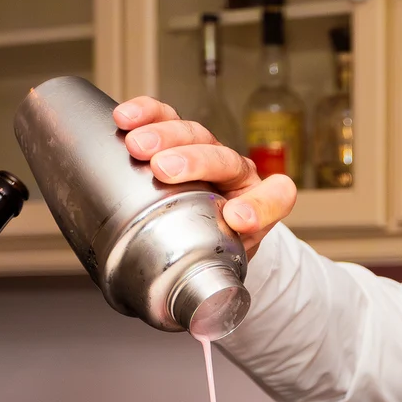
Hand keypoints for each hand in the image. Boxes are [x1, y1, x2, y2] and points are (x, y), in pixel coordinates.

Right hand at [112, 96, 296, 256]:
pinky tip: (124, 118)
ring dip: (165, 135)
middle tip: (164, 169)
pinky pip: (165, 118)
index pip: (276, 196)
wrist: (199, 223)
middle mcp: (236, 173)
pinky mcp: (177, 138)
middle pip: (223, 158)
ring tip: (137, 146)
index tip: (236, 219)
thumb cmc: (216, 240)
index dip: (261, 205)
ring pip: (194, 134)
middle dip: (194, 161)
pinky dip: (145, 114)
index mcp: (259, 203)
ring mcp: (206, 151)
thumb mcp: (224, 260)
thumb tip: (213, 287)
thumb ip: (222, 274)